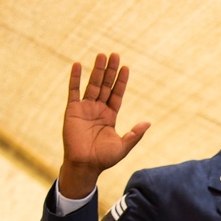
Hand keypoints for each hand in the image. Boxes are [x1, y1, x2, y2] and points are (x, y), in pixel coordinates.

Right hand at [58, 53, 149, 197]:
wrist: (85, 166)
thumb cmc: (104, 159)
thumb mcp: (123, 147)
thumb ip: (135, 135)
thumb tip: (148, 123)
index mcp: (110, 116)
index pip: (117, 94)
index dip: (121, 82)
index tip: (126, 68)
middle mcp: (98, 109)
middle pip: (105, 85)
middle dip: (110, 71)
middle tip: (115, 54)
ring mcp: (85, 108)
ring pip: (92, 85)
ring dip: (96, 70)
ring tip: (101, 55)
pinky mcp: (72, 110)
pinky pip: (73, 91)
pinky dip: (74, 78)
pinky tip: (76, 65)